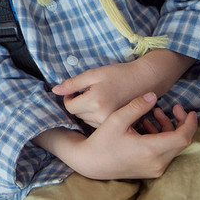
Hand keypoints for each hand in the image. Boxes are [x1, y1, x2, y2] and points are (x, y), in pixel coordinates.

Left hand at [53, 51, 194, 127]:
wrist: (145, 80)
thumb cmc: (118, 74)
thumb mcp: (93, 74)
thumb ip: (73, 83)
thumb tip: (54, 90)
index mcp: (95, 101)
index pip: (70, 106)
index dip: (69, 97)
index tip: (75, 90)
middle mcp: (102, 116)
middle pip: (78, 114)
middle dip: (79, 103)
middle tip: (89, 92)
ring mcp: (110, 122)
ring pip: (86, 120)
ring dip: (87, 110)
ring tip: (99, 98)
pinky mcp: (117, 125)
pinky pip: (97, 124)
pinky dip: (96, 116)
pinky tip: (105, 105)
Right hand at [64, 93, 195, 179]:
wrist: (92, 163)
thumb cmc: (102, 140)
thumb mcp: (116, 119)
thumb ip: (136, 106)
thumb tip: (153, 96)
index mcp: (151, 150)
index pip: (182, 138)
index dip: (190, 123)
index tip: (190, 111)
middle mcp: (157, 163)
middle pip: (180, 142)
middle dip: (179, 123)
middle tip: (173, 107)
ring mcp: (155, 168)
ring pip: (173, 147)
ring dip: (168, 129)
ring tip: (154, 114)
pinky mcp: (152, 171)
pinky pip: (165, 153)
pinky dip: (161, 138)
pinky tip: (147, 126)